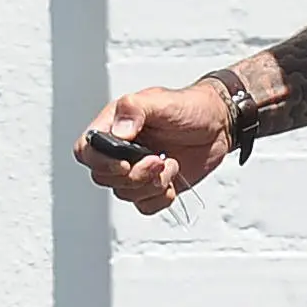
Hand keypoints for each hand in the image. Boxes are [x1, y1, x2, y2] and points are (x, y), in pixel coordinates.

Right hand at [73, 83, 232, 214]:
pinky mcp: (154, 186)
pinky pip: (145, 206)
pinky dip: (160, 198)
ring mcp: (137, 170)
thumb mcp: (162, 101)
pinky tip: (173, 178)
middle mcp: (121, 151)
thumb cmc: (190, 107)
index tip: (124, 162)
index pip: (86, 150)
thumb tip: (119, 131)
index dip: (99, 161)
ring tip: (171, 164)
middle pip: (103, 177)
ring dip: (151, 184)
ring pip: (125, 193)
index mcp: (114, 127)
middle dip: (133, 175)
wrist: (219, 124)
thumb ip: (135, 110)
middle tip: (158, 160)